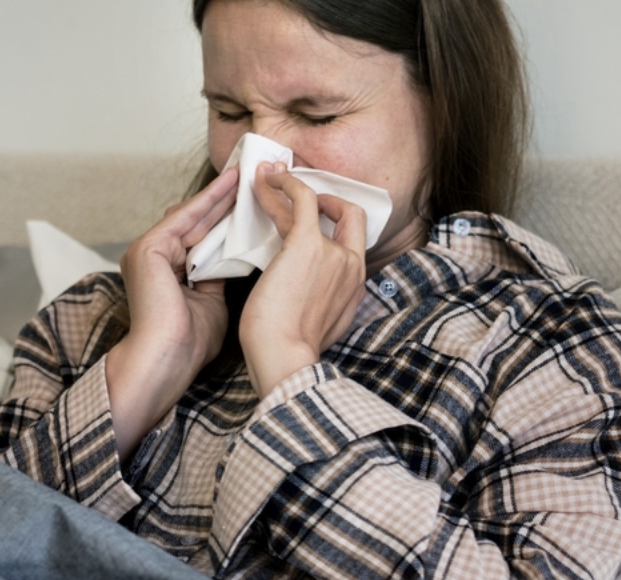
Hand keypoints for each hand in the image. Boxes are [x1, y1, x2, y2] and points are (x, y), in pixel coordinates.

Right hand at [105, 166, 238, 461]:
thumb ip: (217, 278)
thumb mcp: (211, 302)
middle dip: (224, 200)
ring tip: (245, 174)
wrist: (167, 361)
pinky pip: (185, 218)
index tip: (252, 203)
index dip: (225, 218)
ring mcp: (147, 250)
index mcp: (164, 271)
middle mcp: (152, 256)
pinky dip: (209, 201)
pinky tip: (231, 186)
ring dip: (219, 195)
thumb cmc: (188, 344)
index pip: (199, 236)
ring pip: (191, 216)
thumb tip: (236, 258)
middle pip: (195, 222)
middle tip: (251, 176)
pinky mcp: (148, 248)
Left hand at [238, 162, 367, 396]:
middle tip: (297, 196)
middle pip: (348, 216)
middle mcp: (351, 267)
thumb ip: (318, 305)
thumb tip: (298, 296)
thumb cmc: (286, 354)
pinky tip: (268, 179)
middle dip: (326, 200)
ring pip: (315, 205)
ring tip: (266, 179)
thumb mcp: (315, 328)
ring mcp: (333, 254)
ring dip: (290, 189)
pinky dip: (286, 184)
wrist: (284, 360)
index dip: (337, 227)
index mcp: (353, 289)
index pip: (354, 245)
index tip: (313, 222)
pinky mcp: (307, 244)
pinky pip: (302, 199)